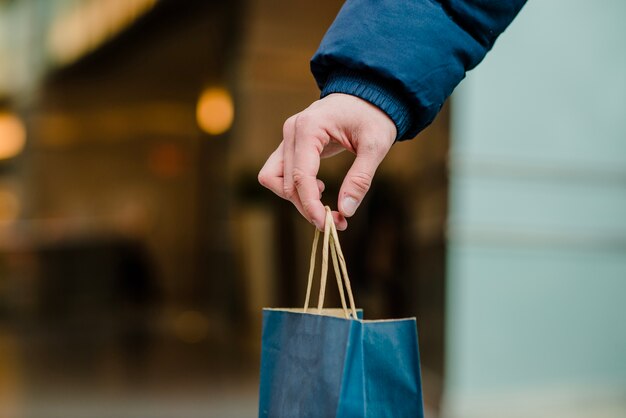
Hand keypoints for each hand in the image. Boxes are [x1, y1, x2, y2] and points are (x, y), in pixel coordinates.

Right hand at [258, 93, 395, 229]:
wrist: (369, 93)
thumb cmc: (374, 115)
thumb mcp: (375, 146)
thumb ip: (360, 179)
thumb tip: (345, 211)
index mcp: (308, 128)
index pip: (300, 177)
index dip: (311, 205)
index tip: (328, 224)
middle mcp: (292, 131)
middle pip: (286, 183)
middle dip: (308, 207)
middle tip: (336, 221)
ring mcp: (288, 136)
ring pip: (274, 179)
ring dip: (296, 199)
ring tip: (324, 203)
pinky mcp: (291, 144)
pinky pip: (280, 172)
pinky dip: (294, 188)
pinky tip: (318, 189)